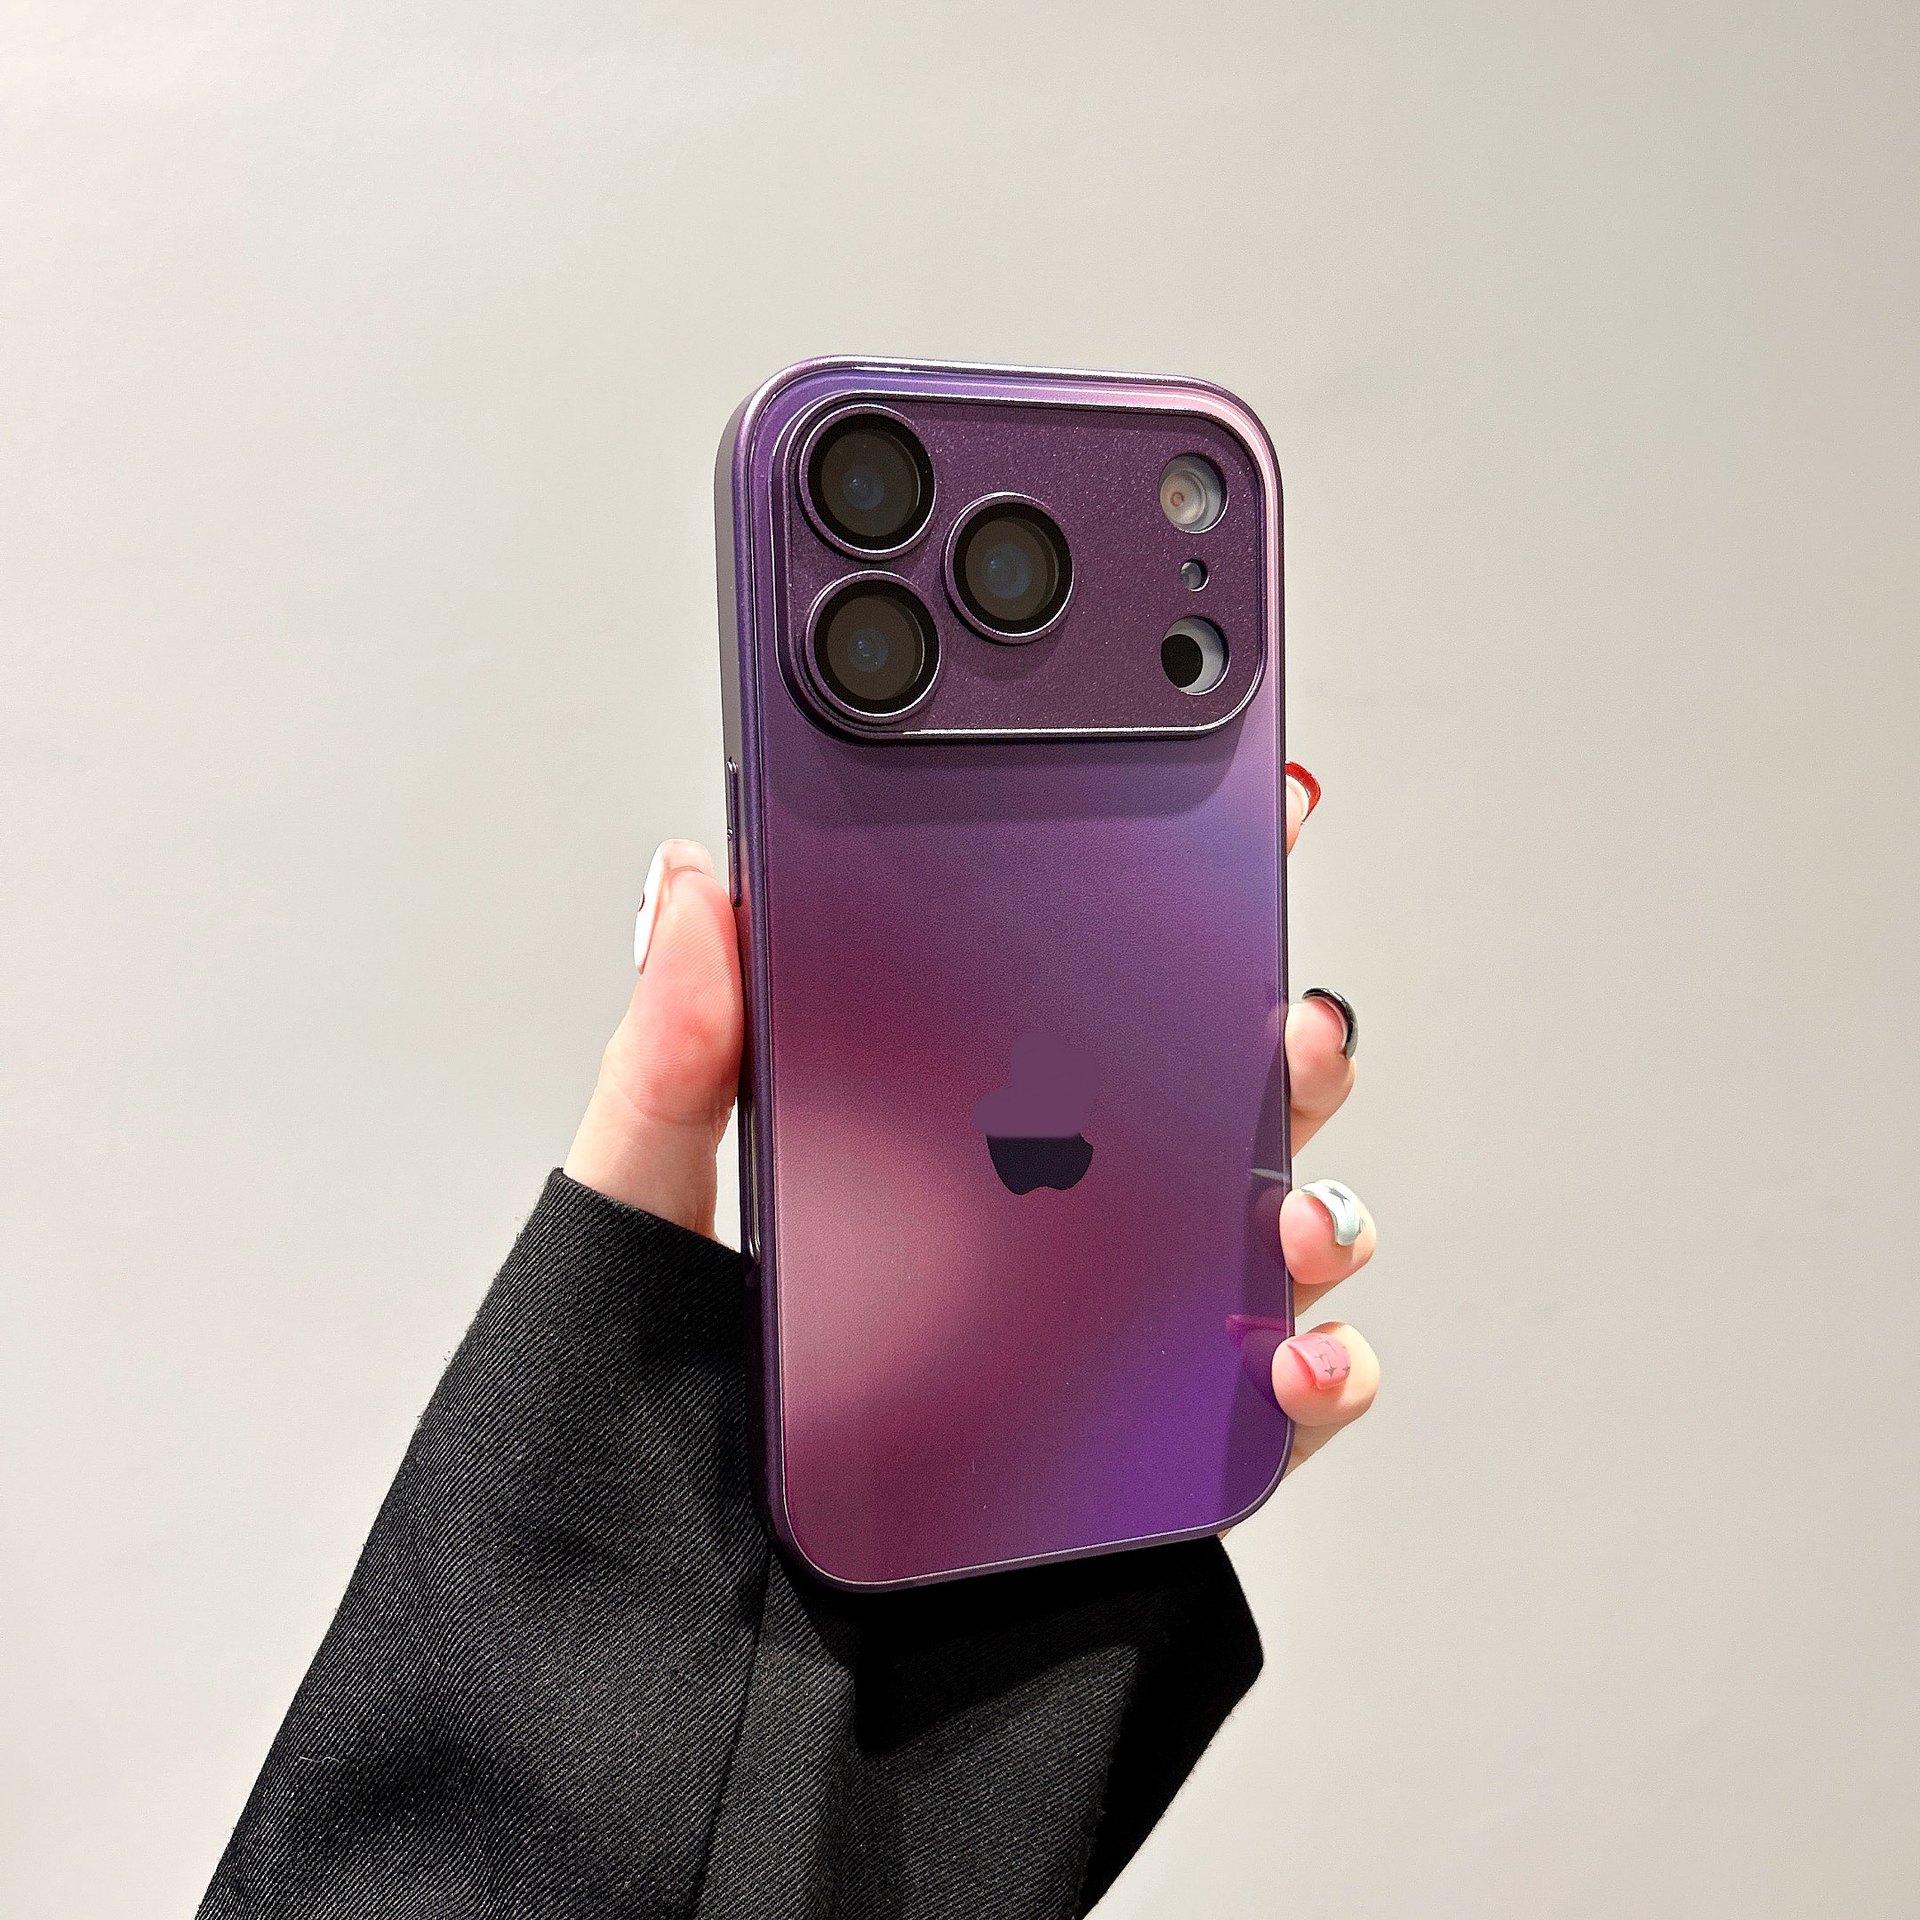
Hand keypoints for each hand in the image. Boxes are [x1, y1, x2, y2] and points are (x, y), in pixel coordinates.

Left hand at [564, 764, 1378, 1478]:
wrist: (695, 1643)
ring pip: (1266, 1223)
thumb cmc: (668, 1420)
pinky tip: (1293, 1353)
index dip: (1164, 891)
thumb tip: (688, 884)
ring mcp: (1114, 1329)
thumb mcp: (647, 1219)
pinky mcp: (1152, 1448)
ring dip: (1315, 1190)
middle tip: (1280, 1007)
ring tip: (1288, 1197)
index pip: (1071, 983)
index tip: (1227, 813)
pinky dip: (1320, 1368)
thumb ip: (674, 1062)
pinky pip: (1275, 1397)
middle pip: (1204, 1090)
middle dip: (1275, 1035)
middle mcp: (1051, 1214)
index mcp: (952, 1129)